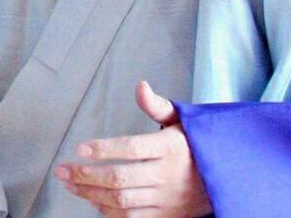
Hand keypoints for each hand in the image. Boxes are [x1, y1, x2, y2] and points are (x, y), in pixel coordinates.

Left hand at [54, 80, 212, 216]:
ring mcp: (166, 200)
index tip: (80, 148)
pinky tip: (93, 201)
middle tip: (62, 169)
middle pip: (120, 179)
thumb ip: (157, 105)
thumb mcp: (182, 118)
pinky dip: (108, 212)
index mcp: (170, 147)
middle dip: (86, 176)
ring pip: (121, 202)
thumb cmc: (197, 143)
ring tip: (70, 183)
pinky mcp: (166, 217)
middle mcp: (167, 176)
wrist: (227, 176)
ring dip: (90, 194)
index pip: (131, 149)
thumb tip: (140, 85)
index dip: (104, 149)